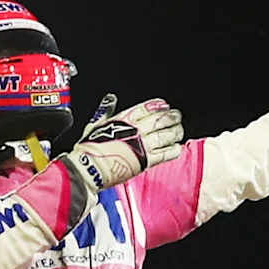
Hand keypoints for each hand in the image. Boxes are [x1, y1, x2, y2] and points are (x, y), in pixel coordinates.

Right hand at [65, 96, 182, 196]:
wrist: (89, 168)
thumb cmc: (89, 149)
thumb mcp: (96, 124)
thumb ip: (106, 112)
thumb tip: (110, 100)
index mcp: (123, 120)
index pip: (146, 108)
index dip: (157, 106)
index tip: (165, 105)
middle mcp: (135, 131)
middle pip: (159, 120)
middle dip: (170, 117)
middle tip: (176, 116)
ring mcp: (141, 146)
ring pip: (165, 135)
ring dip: (175, 132)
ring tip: (179, 130)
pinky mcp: (145, 161)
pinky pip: (164, 154)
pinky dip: (173, 150)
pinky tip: (176, 147)